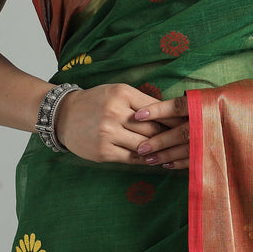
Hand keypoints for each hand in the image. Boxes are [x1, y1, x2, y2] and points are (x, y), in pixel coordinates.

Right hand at [53, 83, 183, 165]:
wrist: (64, 115)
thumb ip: (142, 101)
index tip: (188, 124)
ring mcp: (108, 133)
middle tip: (188, 142)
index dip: (174, 119)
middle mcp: (115, 112)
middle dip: (171, 136)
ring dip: (160, 150)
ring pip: (144, 145)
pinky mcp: (103, 151)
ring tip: (175, 153)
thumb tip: (170, 114)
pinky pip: (131, 158)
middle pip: (152, 128)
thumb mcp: (118, 92)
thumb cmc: (96, 101)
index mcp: (122, 93)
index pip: (156, 108)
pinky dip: (145, 159)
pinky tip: (155, 159)